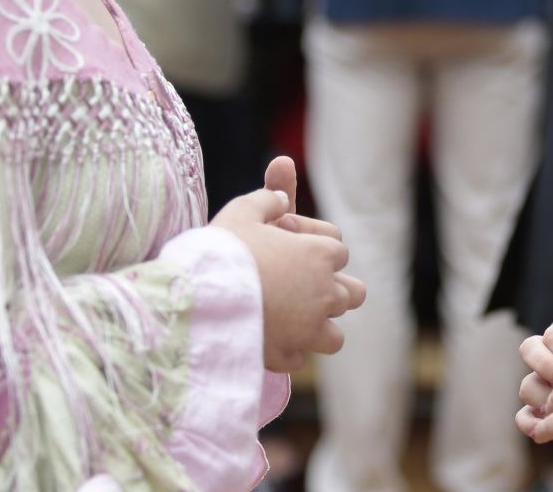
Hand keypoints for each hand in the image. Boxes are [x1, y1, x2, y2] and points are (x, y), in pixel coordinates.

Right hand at [212, 182, 366, 372]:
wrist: (199, 298)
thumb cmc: (223, 248)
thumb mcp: (243, 210)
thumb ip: (268, 198)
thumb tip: (281, 196)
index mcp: (321, 255)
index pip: (338, 248)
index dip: (311, 242)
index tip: (281, 241)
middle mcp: (325, 294)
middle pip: (354, 293)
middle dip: (333, 288)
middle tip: (302, 284)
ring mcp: (309, 330)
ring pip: (335, 336)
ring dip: (318, 326)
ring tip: (291, 317)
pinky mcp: (287, 356)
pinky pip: (300, 357)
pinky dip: (289, 349)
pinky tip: (268, 336)